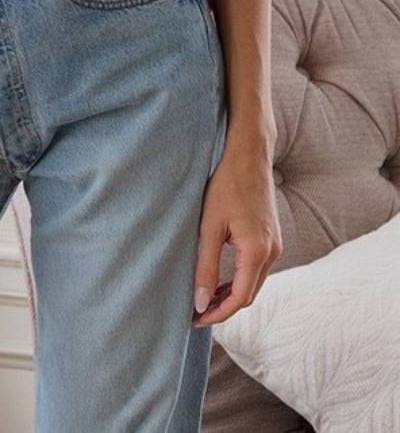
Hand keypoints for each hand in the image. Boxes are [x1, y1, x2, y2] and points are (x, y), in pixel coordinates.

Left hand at [191, 144, 282, 326]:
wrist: (248, 153)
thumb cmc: (226, 184)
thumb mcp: (209, 226)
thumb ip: (206, 266)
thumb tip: (201, 302)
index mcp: (257, 251)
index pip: (240, 299)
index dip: (218, 313)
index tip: (196, 319)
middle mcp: (272, 252)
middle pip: (250, 295)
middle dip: (224, 307)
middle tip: (197, 312)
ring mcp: (275, 244)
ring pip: (255, 282)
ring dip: (233, 294)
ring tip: (205, 298)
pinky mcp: (272, 236)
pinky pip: (258, 268)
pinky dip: (241, 279)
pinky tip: (222, 278)